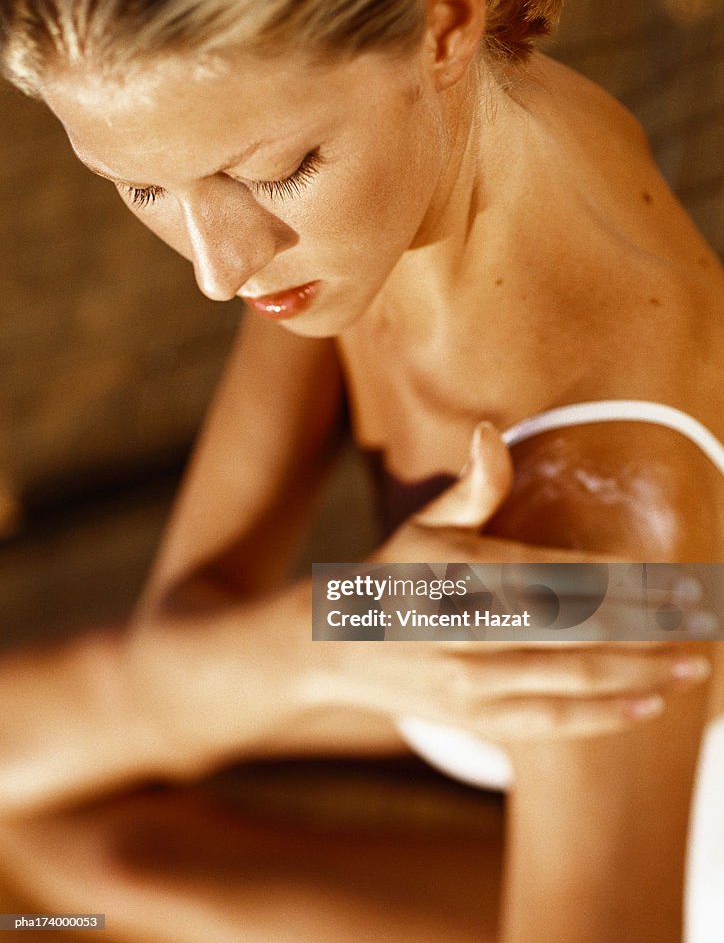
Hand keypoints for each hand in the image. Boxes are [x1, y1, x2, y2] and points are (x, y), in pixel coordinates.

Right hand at [314, 422, 711, 741]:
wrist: (337, 647)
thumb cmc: (394, 574)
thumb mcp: (424, 523)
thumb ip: (472, 487)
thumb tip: (491, 432)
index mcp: (460, 570)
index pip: (561, 573)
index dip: (627, 578)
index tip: (678, 577)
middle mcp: (465, 629)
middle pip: (579, 629)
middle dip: (650, 626)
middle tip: (704, 618)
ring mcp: (468, 682)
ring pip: (571, 680)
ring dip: (641, 673)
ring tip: (692, 665)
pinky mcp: (472, 720)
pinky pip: (549, 724)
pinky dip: (602, 718)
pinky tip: (647, 706)